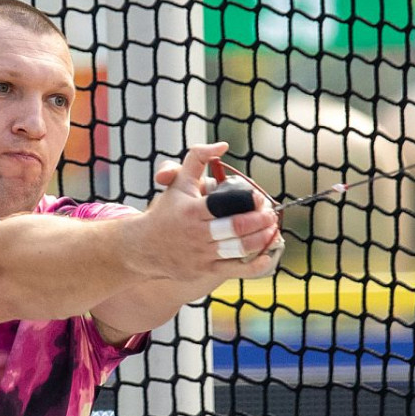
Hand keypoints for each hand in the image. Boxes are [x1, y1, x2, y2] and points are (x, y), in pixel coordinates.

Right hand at [136, 143, 280, 280]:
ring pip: (238, 248)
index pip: (225, 205)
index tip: (259, 198)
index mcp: (192, 211)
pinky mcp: (204, 271)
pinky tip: (268, 256)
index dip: (248, 202)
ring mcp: (201, 254)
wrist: (143, 247)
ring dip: (261, 239)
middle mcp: (197, 234)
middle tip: (271, 214)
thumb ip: (198, 157)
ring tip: (271, 229)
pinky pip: (235, 269)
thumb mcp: (178, 181)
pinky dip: (254, 264)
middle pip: (236, 228)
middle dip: (260, 221)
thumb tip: (223, 145)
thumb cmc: (166, 211)